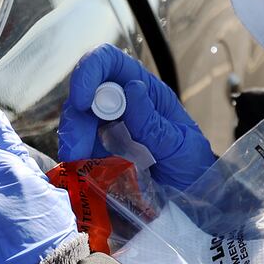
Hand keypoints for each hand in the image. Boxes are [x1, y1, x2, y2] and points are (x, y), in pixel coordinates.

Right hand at [57, 44, 215, 188]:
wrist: (191, 200)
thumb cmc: (192, 166)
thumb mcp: (180, 145)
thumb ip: (154, 122)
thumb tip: (132, 88)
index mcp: (144, 92)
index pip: (110, 63)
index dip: (91, 70)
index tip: (82, 100)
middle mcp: (121, 105)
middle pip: (84, 94)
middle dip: (75, 119)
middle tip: (75, 150)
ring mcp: (106, 128)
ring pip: (76, 122)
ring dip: (71, 141)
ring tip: (77, 165)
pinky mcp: (97, 152)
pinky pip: (76, 148)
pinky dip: (73, 159)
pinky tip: (80, 173)